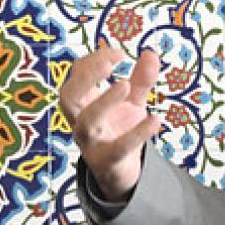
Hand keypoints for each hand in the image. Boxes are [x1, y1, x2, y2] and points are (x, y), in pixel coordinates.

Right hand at [59, 45, 162, 201]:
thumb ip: (141, 79)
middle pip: (68, 96)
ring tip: (125, 85)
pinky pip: (119, 148)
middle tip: (109, 64)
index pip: (77, 73)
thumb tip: (151, 53)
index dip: (95, 59)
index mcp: (82, 101)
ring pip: (86, 122)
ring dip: (103, 102)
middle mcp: (80, 120)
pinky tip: (156, 119)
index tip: (120, 53)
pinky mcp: (107, 161)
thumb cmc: (119, 129)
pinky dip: (138, 133)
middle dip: (85, 77)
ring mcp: (91, 142)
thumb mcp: (132, 101)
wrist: (122, 171)